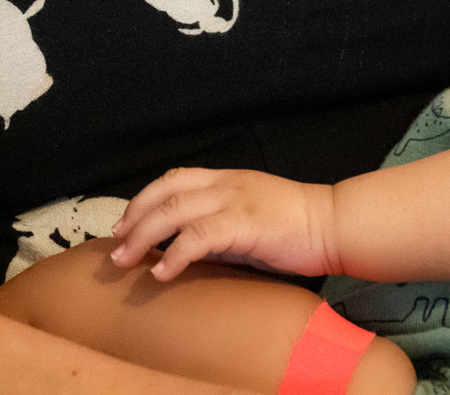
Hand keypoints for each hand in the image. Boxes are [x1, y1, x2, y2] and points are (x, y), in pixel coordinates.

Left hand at [108, 167, 342, 280]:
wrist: (334, 224)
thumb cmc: (296, 227)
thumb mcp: (250, 219)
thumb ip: (220, 226)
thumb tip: (188, 249)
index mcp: (227, 179)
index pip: (174, 179)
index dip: (144, 199)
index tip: (124, 224)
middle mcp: (226, 183)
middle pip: (166, 193)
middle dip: (134, 219)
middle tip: (116, 247)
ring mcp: (234, 200)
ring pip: (175, 210)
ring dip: (144, 235)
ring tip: (126, 260)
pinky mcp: (244, 222)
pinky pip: (199, 236)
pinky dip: (175, 253)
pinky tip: (163, 271)